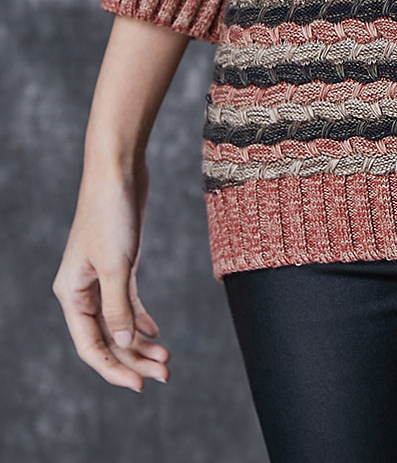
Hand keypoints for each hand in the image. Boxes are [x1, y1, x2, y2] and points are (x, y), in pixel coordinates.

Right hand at [52, 160, 169, 392]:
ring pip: (119, 322)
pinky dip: (141, 319)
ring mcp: (101, 277)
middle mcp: (82, 289)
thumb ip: (118, 306)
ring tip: (166, 360)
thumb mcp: (116, 263)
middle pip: (107, 338)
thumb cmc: (111, 213)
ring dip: (141, 342)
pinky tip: (156, 333)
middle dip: (134, 359)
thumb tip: (124, 343)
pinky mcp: (120, 264)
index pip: (90, 345)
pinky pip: (128, 302)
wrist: (118, 170)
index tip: (140, 385)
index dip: (114, 368)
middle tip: (165, 375)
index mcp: (71, 293)